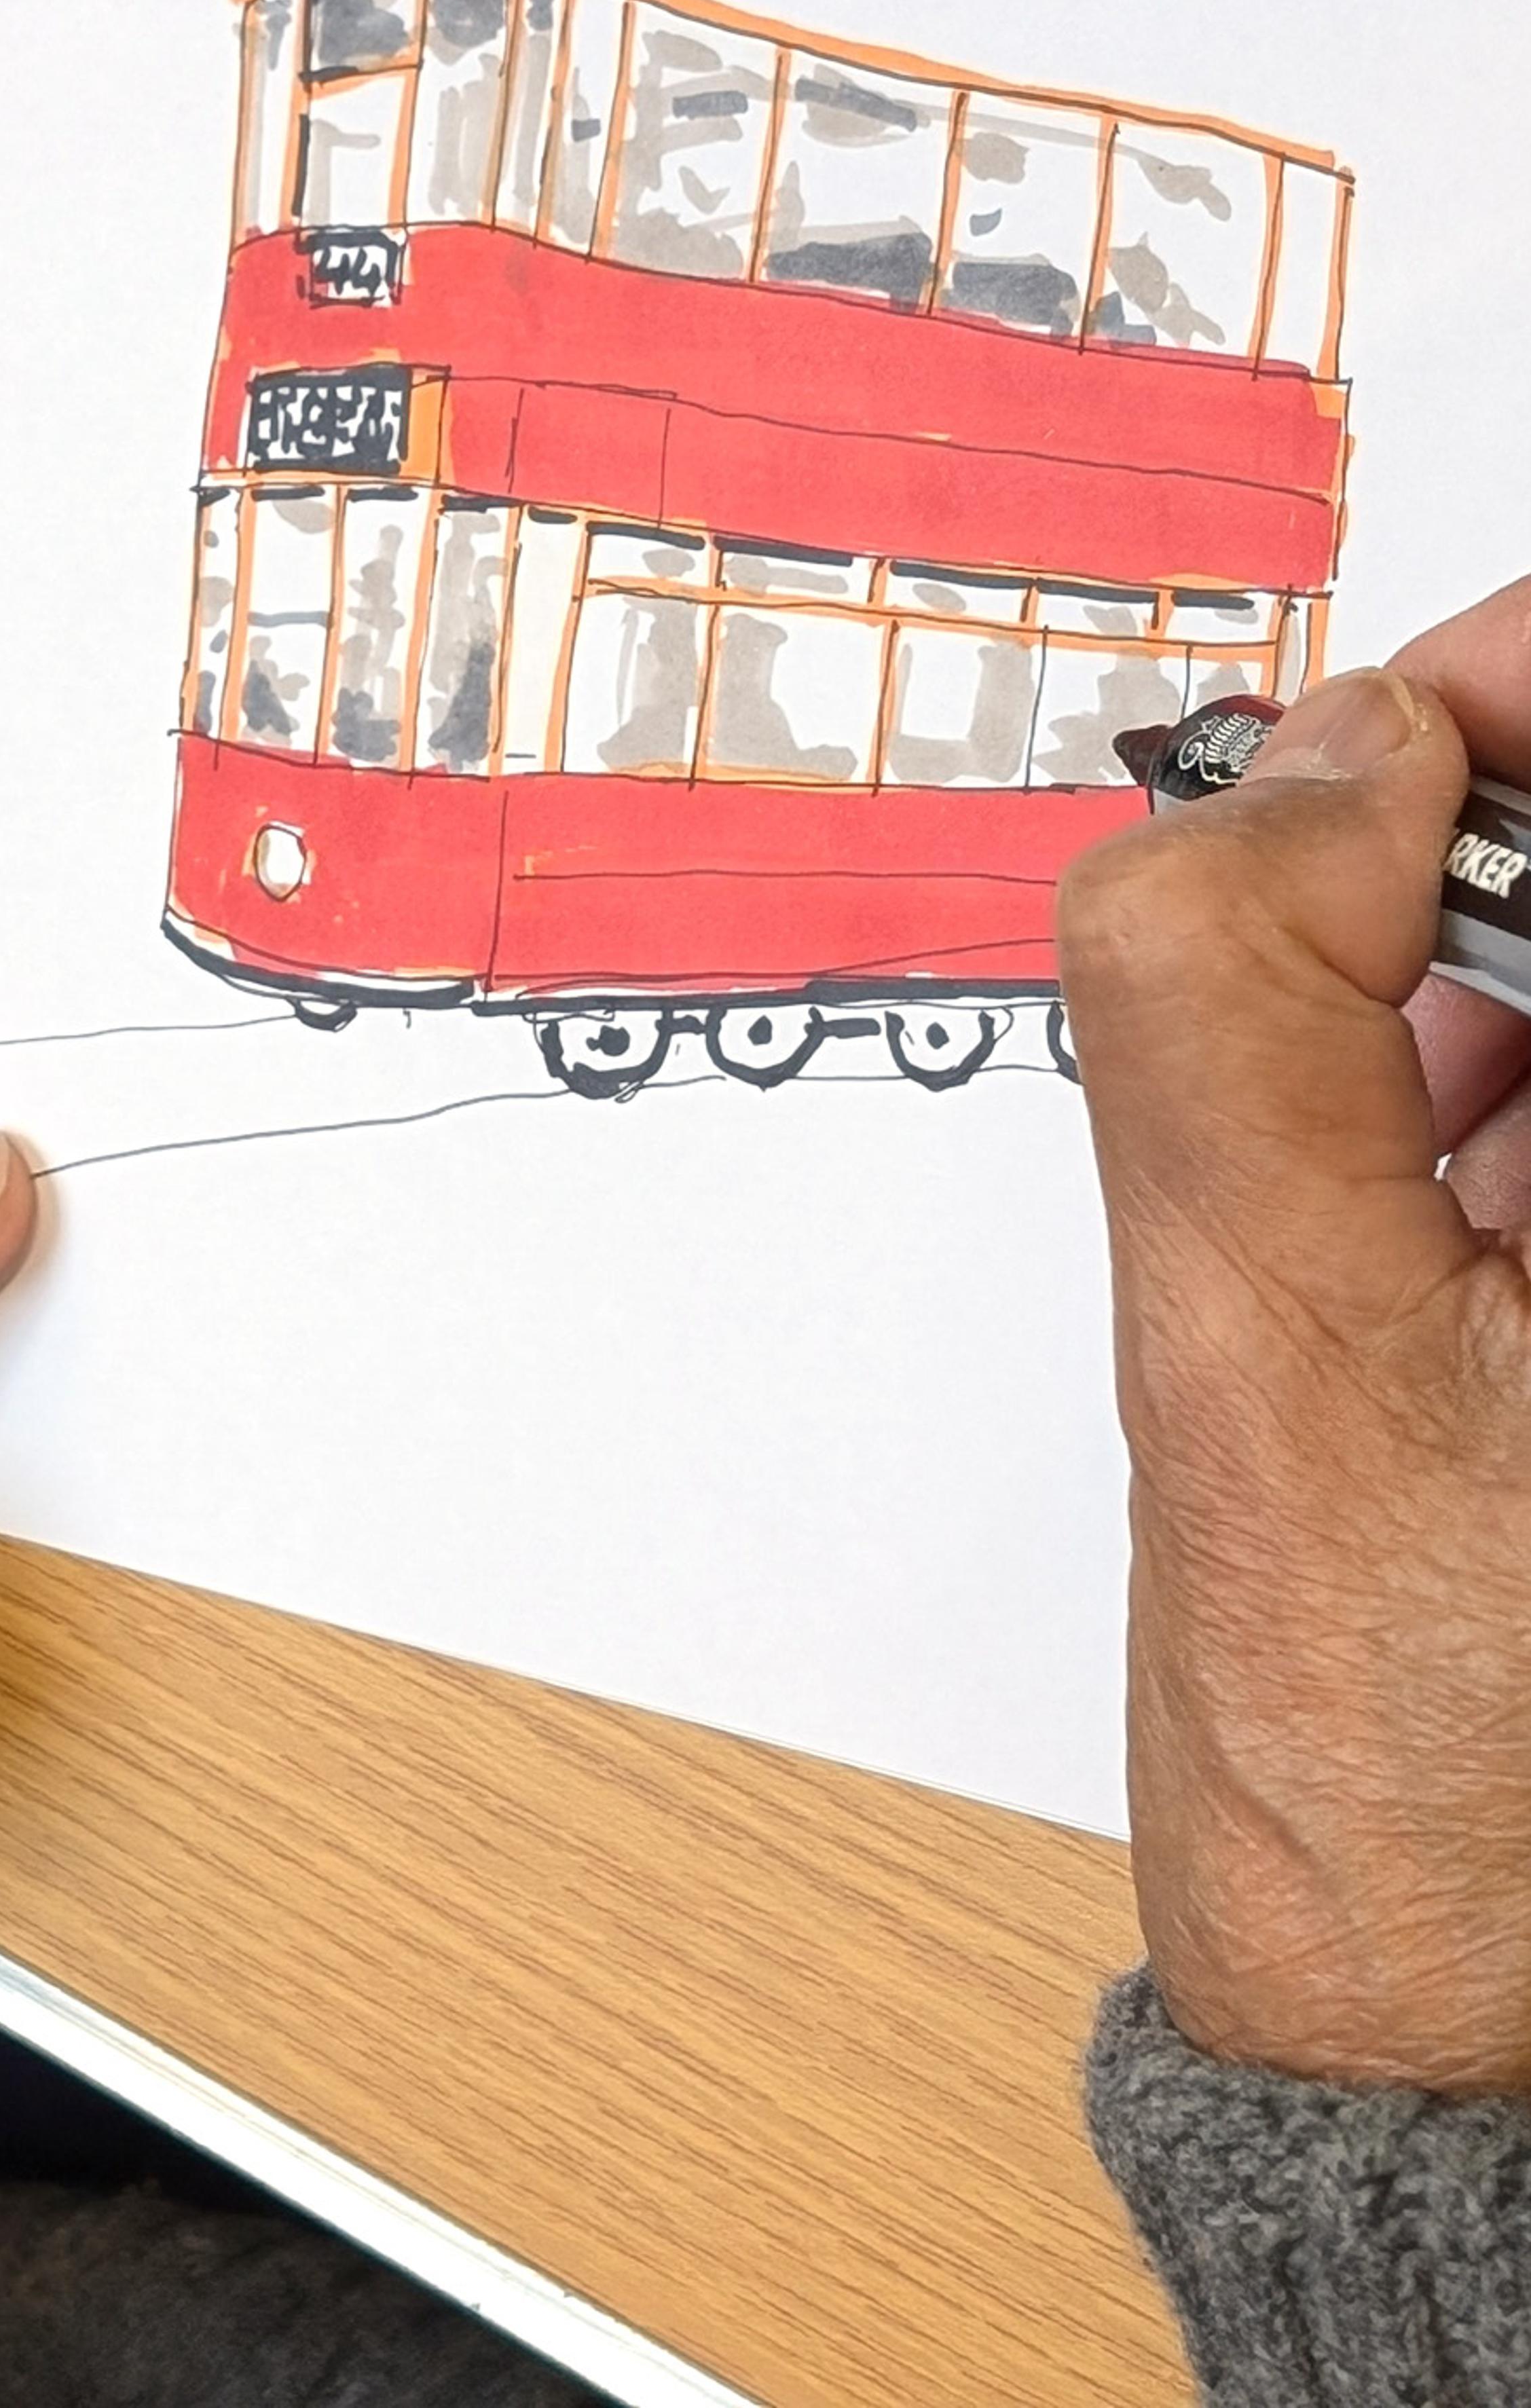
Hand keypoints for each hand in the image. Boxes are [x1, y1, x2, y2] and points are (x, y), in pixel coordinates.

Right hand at [1059, 581, 1530, 2092]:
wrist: (1439, 2025)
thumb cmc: (1402, 1790)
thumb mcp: (1264, 1356)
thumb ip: (1234, 1008)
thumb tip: (1301, 763)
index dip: (1515, 711)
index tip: (1366, 757)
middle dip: (1469, 870)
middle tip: (1325, 976)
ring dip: (1467, 992)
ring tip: (1375, 1167)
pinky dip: (1484, 1094)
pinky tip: (1435, 1213)